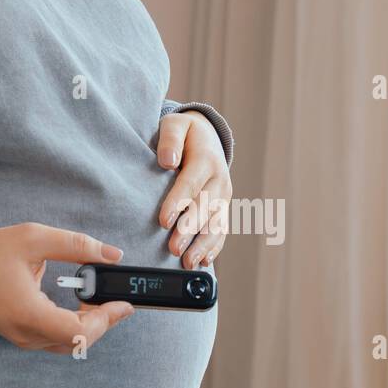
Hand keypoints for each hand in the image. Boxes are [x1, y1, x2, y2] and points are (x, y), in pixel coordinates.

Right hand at [0, 223, 133, 352]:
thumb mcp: (35, 238)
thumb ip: (76, 245)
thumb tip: (113, 255)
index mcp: (28, 313)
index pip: (78, 332)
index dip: (106, 319)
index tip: (122, 303)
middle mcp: (27, 334)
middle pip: (80, 342)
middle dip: (105, 321)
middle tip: (117, 298)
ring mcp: (24, 339)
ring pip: (72, 344)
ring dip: (93, 325)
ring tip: (101, 299)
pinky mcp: (24, 337)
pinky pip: (59, 340)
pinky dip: (77, 326)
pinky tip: (84, 305)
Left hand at [157, 111, 232, 267]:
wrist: (207, 138)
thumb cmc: (184, 134)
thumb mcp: (175, 125)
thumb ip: (170, 139)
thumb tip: (167, 160)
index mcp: (207, 159)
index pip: (191, 183)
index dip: (178, 203)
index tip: (163, 220)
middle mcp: (219, 180)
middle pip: (205, 208)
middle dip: (189, 230)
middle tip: (173, 248)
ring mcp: (224, 197)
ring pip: (216, 224)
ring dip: (203, 245)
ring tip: (188, 262)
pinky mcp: (223, 209)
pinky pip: (221, 230)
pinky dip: (214, 247)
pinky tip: (204, 261)